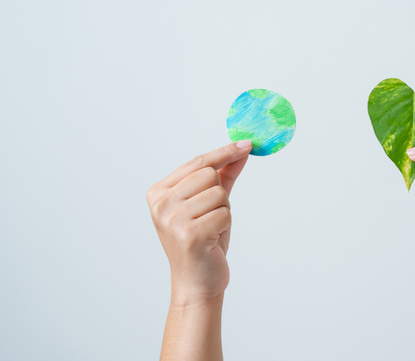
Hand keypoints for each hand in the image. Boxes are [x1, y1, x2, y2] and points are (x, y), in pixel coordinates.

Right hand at [146, 141, 251, 303]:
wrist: (197, 282)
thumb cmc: (203, 240)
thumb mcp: (210, 203)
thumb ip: (224, 174)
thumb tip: (242, 149)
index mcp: (159, 193)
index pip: (197, 162)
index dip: (223, 153)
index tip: (245, 144)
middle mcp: (161, 204)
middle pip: (209, 175)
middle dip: (219, 194)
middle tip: (210, 217)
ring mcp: (173, 219)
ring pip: (219, 194)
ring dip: (223, 211)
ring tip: (210, 229)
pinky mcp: (190, 235)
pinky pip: (224, 213)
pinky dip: (225, 225)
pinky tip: (212, 239)